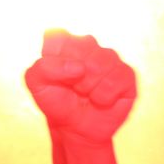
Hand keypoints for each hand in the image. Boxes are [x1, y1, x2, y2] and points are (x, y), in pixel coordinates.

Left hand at [25, 31, 136, 145]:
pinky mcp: (126, 74)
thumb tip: (80, 67)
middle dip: (73, 75)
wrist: (75, 128)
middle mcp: (88, 44)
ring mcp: (109, 58)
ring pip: (101, 63)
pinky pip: (117, 79)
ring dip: (89, 86)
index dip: (56, 58)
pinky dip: (104, 96)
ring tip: (86, 93)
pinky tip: (101, 99)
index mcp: (64, 42)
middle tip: (72, 86)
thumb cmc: (56, 101)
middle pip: (83, 46)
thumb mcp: (36, 84)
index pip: (58, 35)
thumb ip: (44, 68)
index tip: (52, 74)